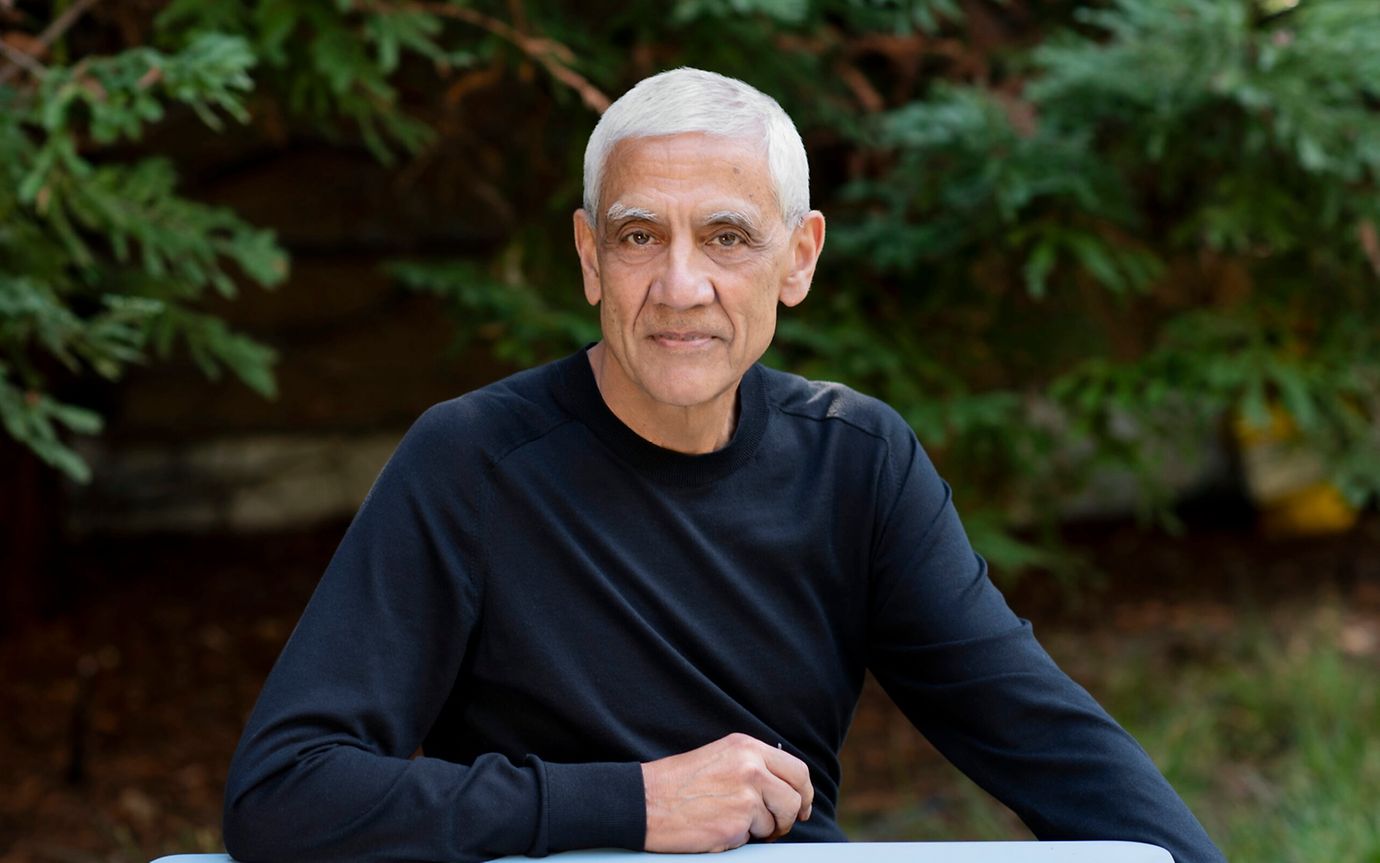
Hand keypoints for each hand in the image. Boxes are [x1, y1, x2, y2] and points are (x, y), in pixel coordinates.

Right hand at [641, 732, 813, 852]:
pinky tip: (716, 827)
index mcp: (747, 748)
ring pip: (776, 822)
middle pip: (795, 798)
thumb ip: (754, 765)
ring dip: (761, 829)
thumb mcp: (721, 757)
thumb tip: (785, 787)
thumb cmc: (678, 782)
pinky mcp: (735, 825)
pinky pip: (752, 839)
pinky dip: (739, 838)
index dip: (804, 793)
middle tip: (777, 825)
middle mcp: (751, 768)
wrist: (644, 801)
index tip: (802, 805)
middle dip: (790, 816)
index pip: (797, 770)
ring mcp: (745, 797)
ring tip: (731, 821)